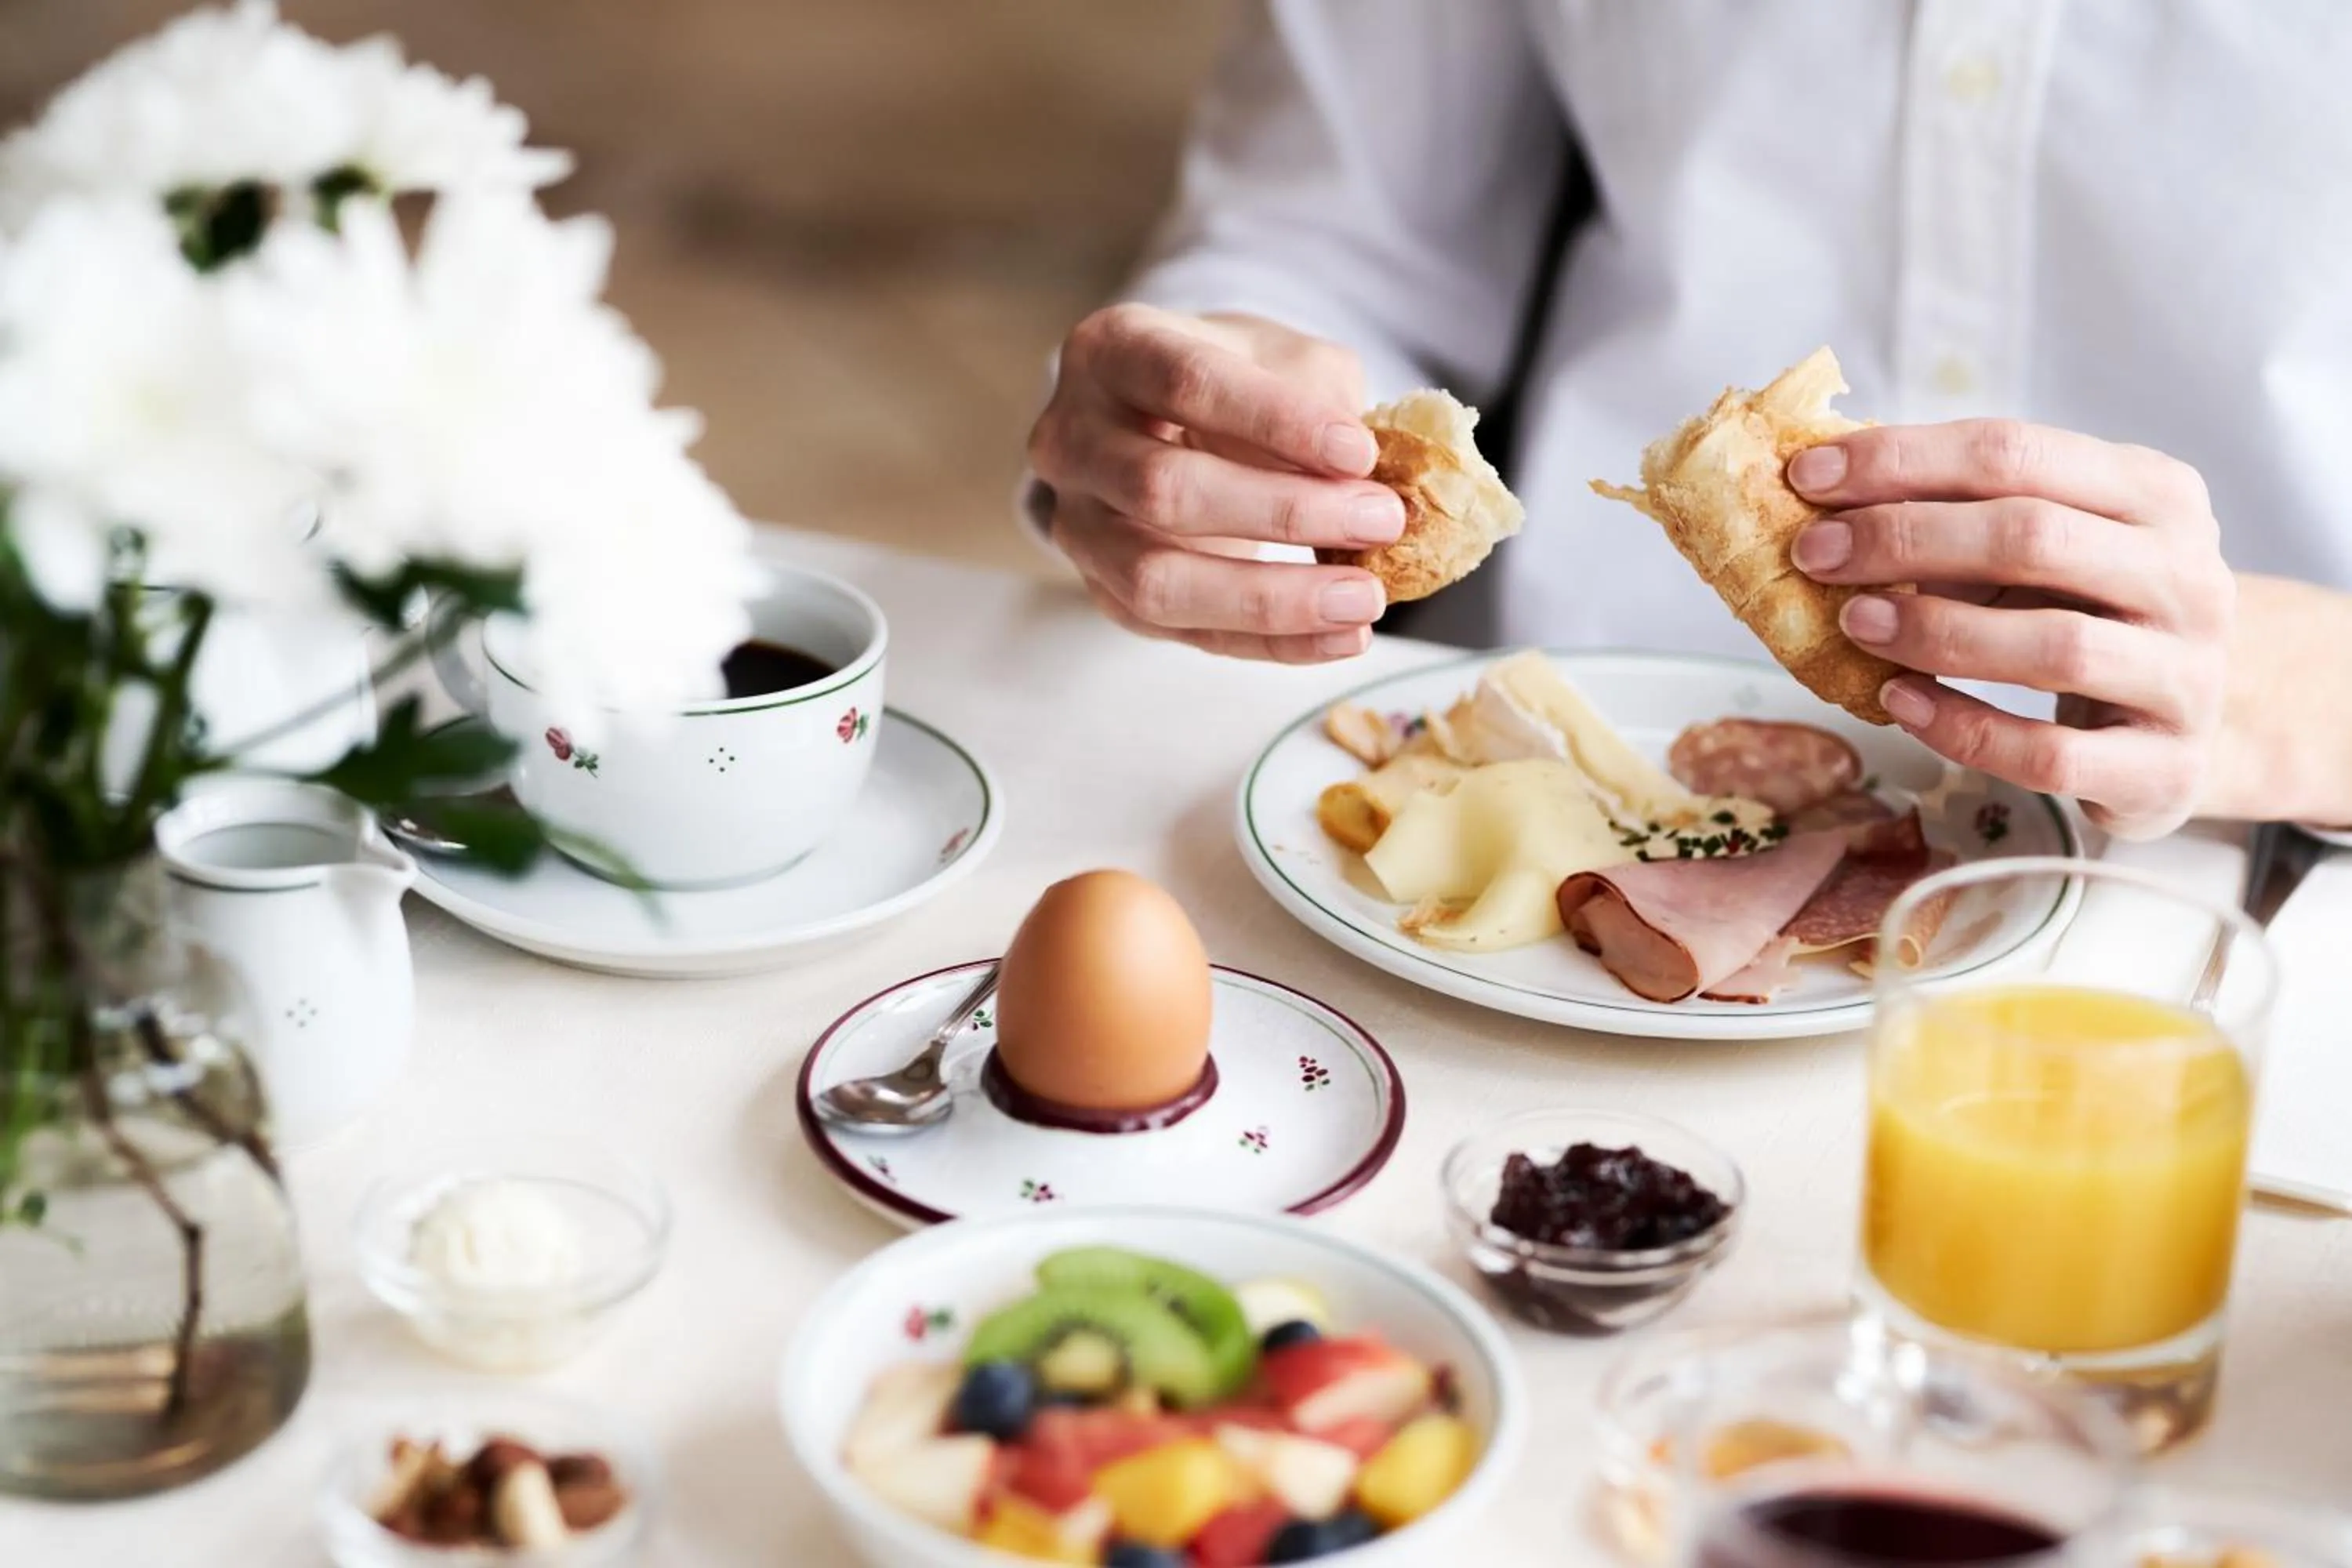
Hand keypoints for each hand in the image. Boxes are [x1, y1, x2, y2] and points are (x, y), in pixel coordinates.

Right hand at [1027, 305, 1404, 662]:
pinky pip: (1186, 632)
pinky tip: (1341, 636)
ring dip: (1271, 597)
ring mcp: (1077, 525)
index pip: (1186, 382)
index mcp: (1112, 351)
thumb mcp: (1279, 356)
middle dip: (1283, 511)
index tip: (1359, 454)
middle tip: (1380, 522)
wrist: (1169, 423)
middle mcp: (1072, 438)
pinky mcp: (1106, 592)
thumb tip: (1373, 474)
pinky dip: (1272, 641)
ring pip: (1156, 578)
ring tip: (1362, 599)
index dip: (1275, 421)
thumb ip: (1319, 397)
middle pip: (1162, 488)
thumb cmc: (1234, 383)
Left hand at [1787, 420, 2233, 839]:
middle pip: (2035, 538)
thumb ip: (1959, 518)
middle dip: (1906, 539)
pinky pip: (2049, 753)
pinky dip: (1963, 728)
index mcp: (2157, 494)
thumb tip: (1824, 502)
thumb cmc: (2089, 614)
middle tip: (1813, 553)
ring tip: (1851, 624)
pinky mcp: (2164, 769)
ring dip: (1936, 631)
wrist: (2187, 726)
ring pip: (2054, 645)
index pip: (2016, 454)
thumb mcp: (2045, 550)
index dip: (1903, 460)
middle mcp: (2189, 576)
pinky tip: (1899, 703)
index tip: (1808, 476)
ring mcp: (2188, 677)